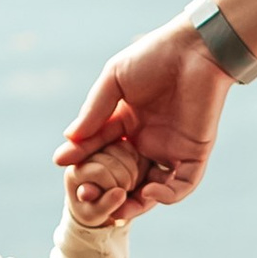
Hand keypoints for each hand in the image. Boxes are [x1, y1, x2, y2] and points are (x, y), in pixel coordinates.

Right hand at [60, 23, 230, 217]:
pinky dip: (167, 195)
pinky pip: (183, 184)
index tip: (61, 161)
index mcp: (126, 123)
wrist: (194, 48)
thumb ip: (95, 110)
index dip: (81, 156)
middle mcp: (147, 141)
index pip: (100, 148)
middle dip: (105, 190)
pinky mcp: (195, 153)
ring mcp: (171, 149)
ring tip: (116, 209)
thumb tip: (70, 138)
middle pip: (123, 177)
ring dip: (135, 204)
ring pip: (152, 189)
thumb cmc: (154, 56)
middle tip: (87, 196)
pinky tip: (148, 191)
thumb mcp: (114, 81)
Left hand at [65, 142, 139, 229]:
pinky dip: (136, 161)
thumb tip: (120, 193)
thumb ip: (105, 205)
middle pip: (112, 160)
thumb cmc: (91, 210)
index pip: (100, 171)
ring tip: (128, 185)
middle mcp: (84, 155)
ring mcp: (99, 148)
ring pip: (122, 149)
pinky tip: (132, 174)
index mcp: (75, 172)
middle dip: (124, 179)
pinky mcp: (111, 145)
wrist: (92, 203)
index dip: (113, 186)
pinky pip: (129, 147)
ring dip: (132, 170)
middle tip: (123, 192)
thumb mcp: (94, 215)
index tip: (115, 199)